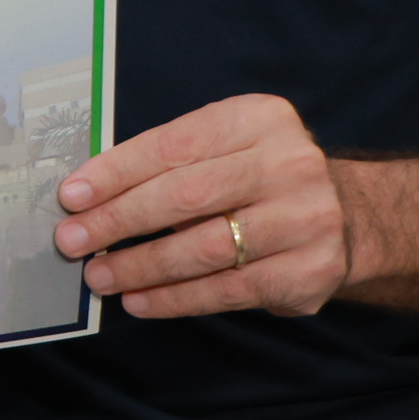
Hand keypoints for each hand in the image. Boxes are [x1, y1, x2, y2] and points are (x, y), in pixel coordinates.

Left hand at [53, 93, 354, 317]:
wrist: (347, 216)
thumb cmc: (258, 175)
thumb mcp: (226, 143)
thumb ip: (170, 159)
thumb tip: (90, 193)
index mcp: (259, 119)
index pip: (173, 145)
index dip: (115, 172)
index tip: (71, 196)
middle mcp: (289, 164)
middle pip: (186, 196)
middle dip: (119, 221)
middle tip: (72, 241)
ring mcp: (305, 220)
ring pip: (205, 248)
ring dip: (142, 266)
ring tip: (100, 276)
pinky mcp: (309, 272)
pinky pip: (228, 289)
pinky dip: (176, 298)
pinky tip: (140, 299)